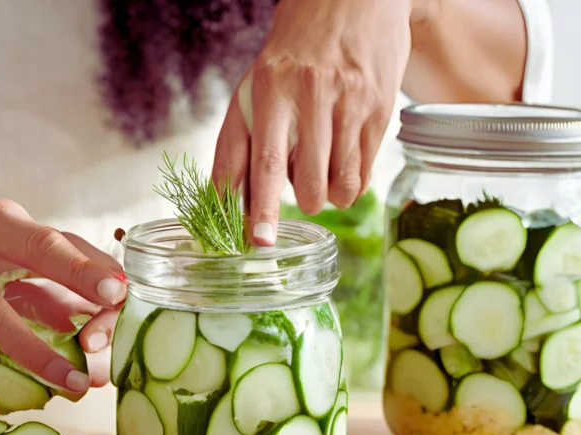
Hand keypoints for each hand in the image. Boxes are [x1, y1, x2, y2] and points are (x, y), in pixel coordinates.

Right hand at [0, 200, 124, 408]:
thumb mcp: (0, 257)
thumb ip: (47, 284)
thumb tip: (99, 318)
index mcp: (2, 226)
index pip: (56, 242)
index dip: (88, 268)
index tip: (119, 291)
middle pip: (38, 259)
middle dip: (78, 284)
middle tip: (110, 322)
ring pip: (1, 326)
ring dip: (42, 359)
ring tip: (75, 386)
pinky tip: (5, 403)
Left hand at [213, 0, 425, 245]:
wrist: (350, 0)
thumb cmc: (290, 55)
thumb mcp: (252, 91)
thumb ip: (236, 146)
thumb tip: (223, 202)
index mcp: (269, 91)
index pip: (263, 162)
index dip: (260, 207)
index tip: (259, 241)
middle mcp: (310, 95)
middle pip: (306, 182)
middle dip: (302, 203)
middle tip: (299, 191)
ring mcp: (350, 101)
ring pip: (341, 184)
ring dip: (328, 194)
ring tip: (322, 170)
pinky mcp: (381, 108)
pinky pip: (366, 171)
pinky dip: (352, 181)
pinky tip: (343, 160)